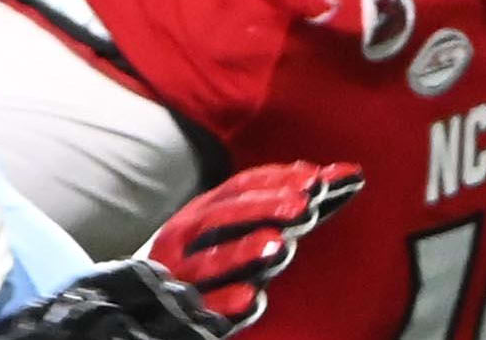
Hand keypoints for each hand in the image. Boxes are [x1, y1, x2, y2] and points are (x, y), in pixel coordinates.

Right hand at [145, 159, 366, 331]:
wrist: (139, 303)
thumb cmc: (205, 257)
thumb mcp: (237, 226)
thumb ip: (289, 202)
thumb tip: (347, 174)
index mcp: (204, 211)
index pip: (239, 187)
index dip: (276, 181)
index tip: (316, 179)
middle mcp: (185, 236)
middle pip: (222, 215)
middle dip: (264, 207)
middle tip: (306, 206)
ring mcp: (178, 275)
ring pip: (208, 262)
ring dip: (243, 251)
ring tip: (282, 245)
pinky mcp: (177, 311)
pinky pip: (200, 308)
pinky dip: (224, 303)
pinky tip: (253, 300)